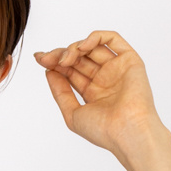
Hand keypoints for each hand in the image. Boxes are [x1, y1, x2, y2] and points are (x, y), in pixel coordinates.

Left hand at [34, 31, 163, 160]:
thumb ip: (60, 92)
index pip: (71, 70)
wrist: (127, 132)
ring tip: (65, 58)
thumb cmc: (103, 130)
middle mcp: (105, 79)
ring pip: (92, 47)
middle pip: (79, 57)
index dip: (55, 63)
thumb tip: (49, 72)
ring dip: (75, 48)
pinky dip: (95, 38)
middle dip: (61, 54)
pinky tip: (82, 48)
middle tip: (48, 58)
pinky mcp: (129, 60)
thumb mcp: (72, 113)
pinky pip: (112, 39)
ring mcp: (117, 69)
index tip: (40, 60)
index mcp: (93, 92)